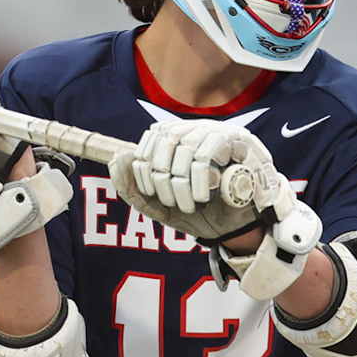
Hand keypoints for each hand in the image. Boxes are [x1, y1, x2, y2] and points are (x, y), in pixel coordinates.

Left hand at [109, 120, 294, 242]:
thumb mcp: (158, 207)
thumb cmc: (199, 215)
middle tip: (170, 202)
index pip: (150, 139)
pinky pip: (208, 153)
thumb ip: (132, 188)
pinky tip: (204, 196)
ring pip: (186, 147)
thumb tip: (117, 160)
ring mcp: (218, 131)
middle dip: (161, 176)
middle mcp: (195, 128)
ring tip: (189, 204)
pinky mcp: (238, 140)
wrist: (238, 228)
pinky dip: (200, 179)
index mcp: (176, 139)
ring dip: (181, 183)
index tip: (151, 192)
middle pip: (165, 140)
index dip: (144, 166)